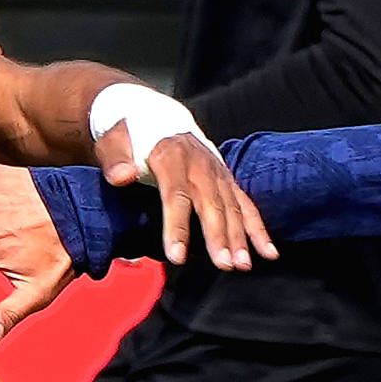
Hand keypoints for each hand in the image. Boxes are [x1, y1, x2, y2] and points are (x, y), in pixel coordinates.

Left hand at [107, 115, 274, 274]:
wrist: (150, 116)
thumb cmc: (127, 135)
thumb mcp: (112, 140)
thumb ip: (115, 158)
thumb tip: (122, 177)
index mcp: (171, 153)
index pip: (176, 194)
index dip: (178, 226)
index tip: (177, 256)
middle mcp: (200, 162)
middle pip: (211, 203)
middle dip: (219, 236)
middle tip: (224, 265)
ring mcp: (216, 172)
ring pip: (232, 206)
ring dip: (240, 237)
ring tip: (242, 265)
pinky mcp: (226, 181)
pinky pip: (246, 205)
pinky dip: (258, 229)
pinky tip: (268, 253)